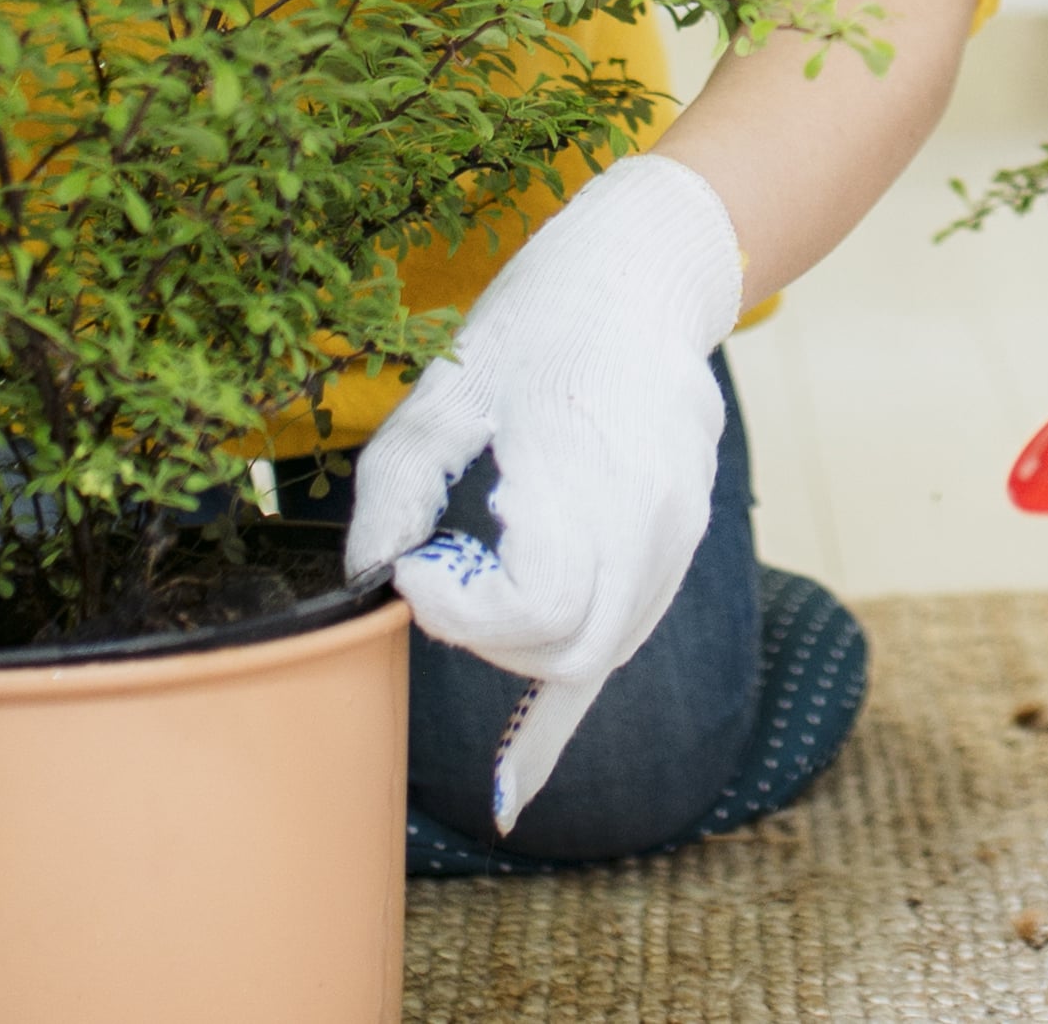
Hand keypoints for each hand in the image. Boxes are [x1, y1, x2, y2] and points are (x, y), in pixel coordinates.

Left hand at [346, 153, 744, 831]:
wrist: (644, 274)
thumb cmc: (536, 321)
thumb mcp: (443, 390)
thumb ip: (395, 489)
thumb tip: (368, 580)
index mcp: (586, 470)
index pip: (533, 605)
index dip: (461, 612)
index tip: (418, 568)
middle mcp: (648, 514)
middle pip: (570, 644)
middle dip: (488, 640)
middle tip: (439, 581)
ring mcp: (677, 532)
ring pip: (604, 649)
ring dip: (526, 652)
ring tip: (472, 598)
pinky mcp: (680, 541)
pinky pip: (627, 635)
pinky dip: (569, 693)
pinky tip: (518, 773)